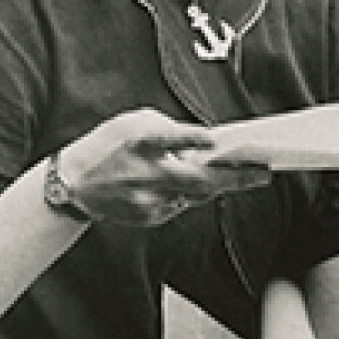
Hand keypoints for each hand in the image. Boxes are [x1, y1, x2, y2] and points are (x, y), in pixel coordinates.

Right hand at [56, 109, 270, 226]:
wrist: (75, 185)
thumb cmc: (108, 146)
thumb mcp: (132, 122)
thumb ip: (167, 128)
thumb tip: (203, 141)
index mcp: (139, 142)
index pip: (169, 139)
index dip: (193, 140)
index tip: (215, 141)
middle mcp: (145, 173)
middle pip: (197, 180)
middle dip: (234, 178)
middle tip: (263, 175)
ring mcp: (148, 199)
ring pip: (195, 195)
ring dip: (219, 186)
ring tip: (243, 176)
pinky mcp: (149, 216)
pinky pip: (180, 205)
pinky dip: (189, 194)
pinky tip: (192, 185)